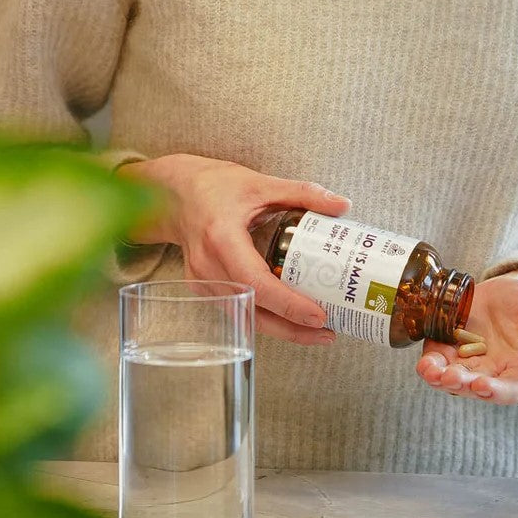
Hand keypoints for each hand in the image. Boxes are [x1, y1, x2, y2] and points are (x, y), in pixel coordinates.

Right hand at [118, 154, 351, 344]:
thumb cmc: (215, 187)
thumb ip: (303, 193)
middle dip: (291, 329)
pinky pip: (237, 310)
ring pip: (245, 317)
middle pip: (252, 310)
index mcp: (221, 238)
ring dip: (280, 329)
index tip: (318, 315)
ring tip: (316, 332)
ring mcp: (202, 281)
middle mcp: (208, 266)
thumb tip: (342, 205)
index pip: (256, 282)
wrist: (175, 195)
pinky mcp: (203, 288)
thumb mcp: (261, 184)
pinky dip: (264, 317)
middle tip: (326, 332)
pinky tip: (289, 319)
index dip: (287, 304)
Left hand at [414, 268, 517, 404]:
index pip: (510, 390)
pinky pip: (438, 359)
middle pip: (475, 388)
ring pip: (452, 378)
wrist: (513, 291)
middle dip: (461, 384)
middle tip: (449, 377)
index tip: (483, 385)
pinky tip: (424, 363)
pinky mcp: (451, 346)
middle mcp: (493, 372)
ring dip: (439, 378)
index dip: (496, 391)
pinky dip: (430, 363)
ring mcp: (470, 361)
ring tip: (430, 372)